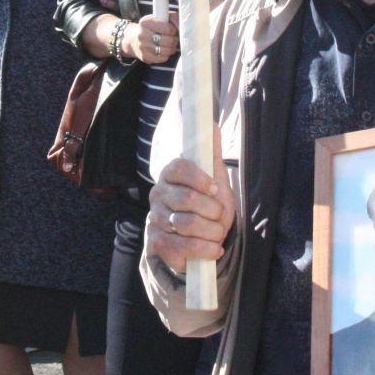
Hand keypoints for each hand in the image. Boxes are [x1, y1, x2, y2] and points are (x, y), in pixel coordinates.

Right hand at [123, 16, 178, 65]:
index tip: (171, 30)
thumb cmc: (151, 27)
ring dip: (172, 48)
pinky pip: (163, 58)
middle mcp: (142, 34)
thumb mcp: (160, 17)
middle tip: (172, 38)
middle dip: (174, 40)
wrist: (133, 39)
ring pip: (167, 51)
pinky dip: (166, 55)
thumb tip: (182, 27)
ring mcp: (143, 47)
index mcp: (146, 22)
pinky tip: (163, 50)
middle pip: (169, 41)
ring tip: (169, 44)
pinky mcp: (145, 57)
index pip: (168, 29)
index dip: (173, 30)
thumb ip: (173, 18)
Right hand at [147, 148, 232, 275]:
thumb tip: (213, 126)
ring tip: (217, 234)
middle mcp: (158, 194)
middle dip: (213, 210)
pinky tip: (213, 248)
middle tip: (219, 216)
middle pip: (187, 198)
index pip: (179, 167)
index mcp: (170, 174)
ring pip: (187, 223)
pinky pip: (183, 246)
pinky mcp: (158, 243)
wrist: (195, 242)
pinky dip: (205, 249)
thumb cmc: (205, 206)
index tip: (216, 189)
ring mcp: (155, 219)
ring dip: (212, 231)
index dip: (201, 179)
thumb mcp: (214, 181)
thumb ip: (212, 155)